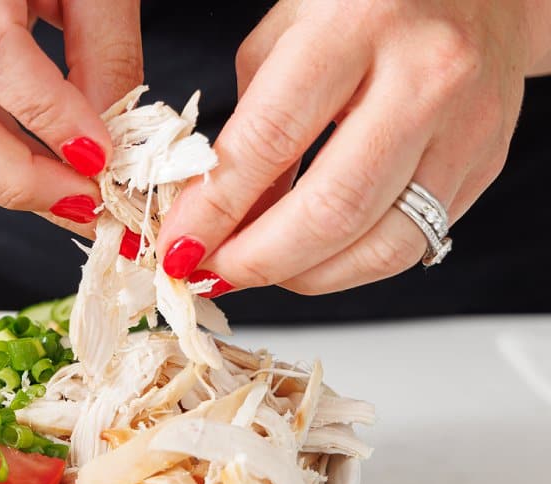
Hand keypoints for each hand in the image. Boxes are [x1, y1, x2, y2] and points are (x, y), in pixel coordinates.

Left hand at [154, 0, 550, 296]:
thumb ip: (249, 127)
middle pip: (330, 210)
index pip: (268, 142)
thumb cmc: (369, 2)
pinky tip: (309, 258)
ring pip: (378, 245)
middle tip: (212, 271)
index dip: (213, 210)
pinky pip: (411, 244)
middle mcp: (425, 74)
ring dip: (301, 276)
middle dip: (256, 259)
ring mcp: (467, 124)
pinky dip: (348, 266)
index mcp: (357, 25)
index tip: (178, 247)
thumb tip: (212, 220)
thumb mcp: (287, 34)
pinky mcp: (486, 162)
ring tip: (257, 268)